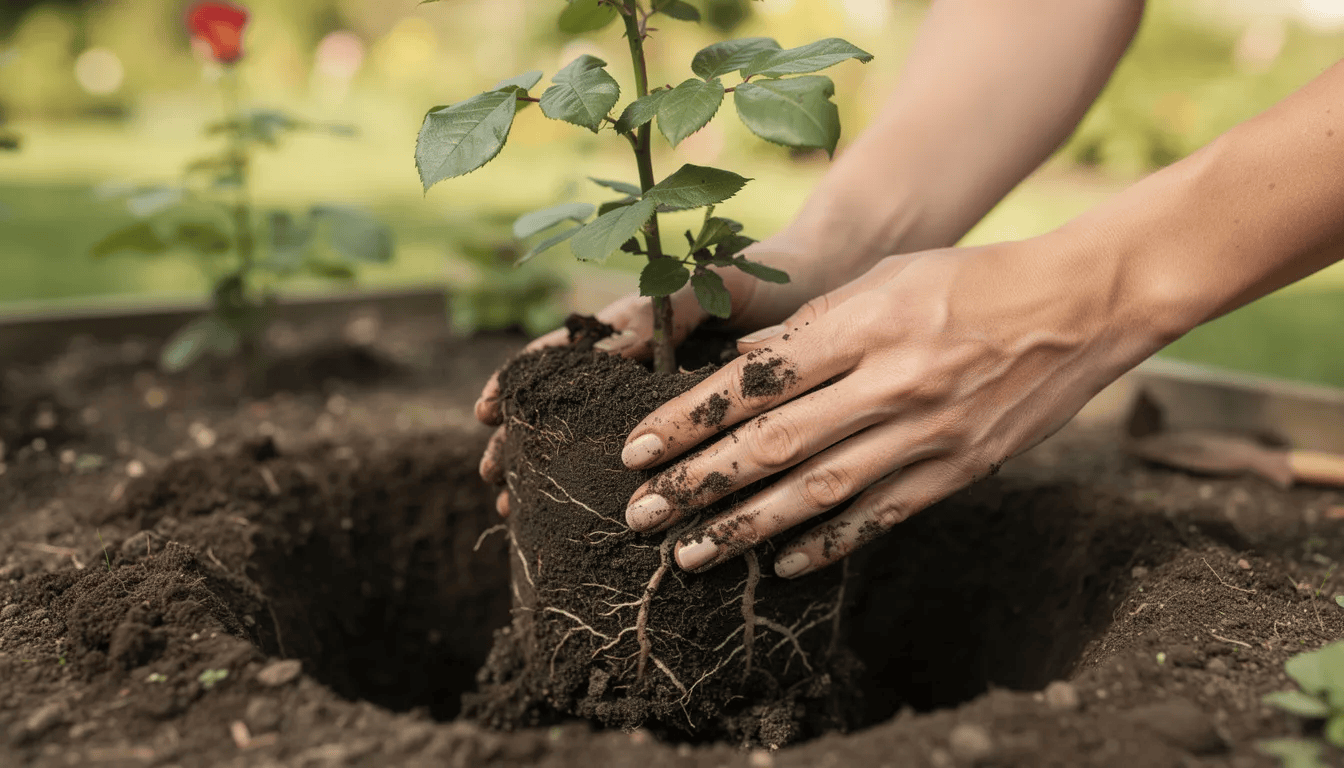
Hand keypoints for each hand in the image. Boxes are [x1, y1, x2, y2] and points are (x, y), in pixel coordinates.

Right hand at [475, 233, 829, 514]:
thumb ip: (669, 302)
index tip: (484, 411)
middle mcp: (644, 364)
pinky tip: (589, 515)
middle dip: (524, 442)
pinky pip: (649, 457)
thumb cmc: (772, 274)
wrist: (826, 281)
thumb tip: (612, 341)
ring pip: (597, 438)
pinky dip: (612, 484)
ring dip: (553, 469)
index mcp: (640, 325)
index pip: (564, 355)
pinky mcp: (699, 421)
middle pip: (567, 406)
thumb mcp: (718, 279)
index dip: (522, 382)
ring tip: (517, 509)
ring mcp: (667, 396)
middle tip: (494, 484)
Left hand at [618, 234, 1165, 577]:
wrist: (1082, 305)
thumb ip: (812, 326)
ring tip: (688, 554)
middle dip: (697, 484)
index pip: (754, 381)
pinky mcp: (959, 469)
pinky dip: (827, 544)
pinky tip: (780, 564)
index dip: (687, 420)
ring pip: (818, 492)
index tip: (636, 450)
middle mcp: (890, 381)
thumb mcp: (885, 278)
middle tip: (640, 515)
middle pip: (773, 444)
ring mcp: (927, 432)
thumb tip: (741, 370)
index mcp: (863, 322)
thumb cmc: (970, 279)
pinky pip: (880, 516)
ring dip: (746, 527)